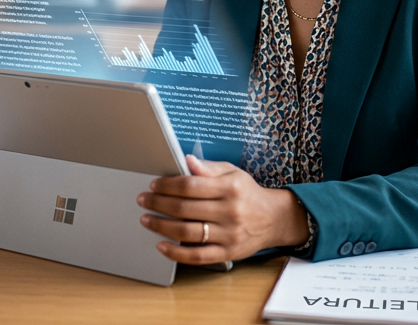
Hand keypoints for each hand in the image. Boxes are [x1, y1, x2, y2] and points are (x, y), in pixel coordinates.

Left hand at [137, 155, 309, 264]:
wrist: (274, 219)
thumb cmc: (248, 193)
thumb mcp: (233, 173)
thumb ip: (209, 168)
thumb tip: (187, 161)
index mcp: (230, 188)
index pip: (190, 186)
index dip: (167, 185)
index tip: (154, 185)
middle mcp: (229, 212)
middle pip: (184, 208)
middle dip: (158, 204)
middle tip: (143, 200)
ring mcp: (229, 235)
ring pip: (187, 232)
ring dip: (161, 226)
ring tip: (146, 220)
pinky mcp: (228, 253)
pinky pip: (198, 256)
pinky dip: (176, 253)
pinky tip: (161, 246)